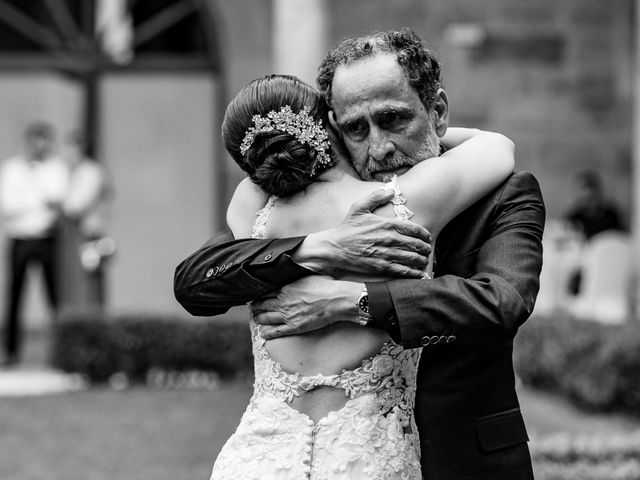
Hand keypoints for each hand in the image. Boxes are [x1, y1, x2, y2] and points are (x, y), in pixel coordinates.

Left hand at [252, 276, 359, 339]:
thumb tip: (295, 270)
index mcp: (286, 288)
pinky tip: (264, 334)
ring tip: (256, 319)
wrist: (335, 300)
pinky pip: (276, 332)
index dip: (260, 294)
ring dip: (259, 319)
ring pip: (266, 318)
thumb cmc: (326, 286)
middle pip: (263, 305)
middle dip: (256, 306)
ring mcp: (287, 315)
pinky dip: (268, 333)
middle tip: (253, 308)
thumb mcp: (308, 276)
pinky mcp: (294, 327)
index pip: (266, 292)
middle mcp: (283, 302)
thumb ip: (297, 277)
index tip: (257, 296)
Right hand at [293, 189, 431, 277]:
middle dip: (425, 248)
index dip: (424, 234)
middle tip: (427, 250)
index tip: (427, 237)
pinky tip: (418, 274)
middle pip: (416, 244)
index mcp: (386, 224)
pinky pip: (402, 270)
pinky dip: (413, 273)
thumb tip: (391, 189)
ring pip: (412, 258)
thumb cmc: (347, 228)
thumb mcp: (359, 207)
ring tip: (424, 261)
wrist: (334, 247)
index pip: (413, 228)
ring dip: (421, 260)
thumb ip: (376, 197)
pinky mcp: (381, 266)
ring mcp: (386, 253)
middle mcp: (389, 239)